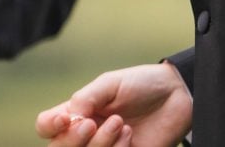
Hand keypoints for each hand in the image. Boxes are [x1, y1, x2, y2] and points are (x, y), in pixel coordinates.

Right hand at [35, 63, 191, 146]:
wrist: (177, 95)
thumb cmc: (141, 84)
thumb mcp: (109, 83)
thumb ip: (85, 98)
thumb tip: (69, 118)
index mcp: (77, 112)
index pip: (47, 126)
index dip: (49, 126)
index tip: (64, 118)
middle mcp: (87, 133)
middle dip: (73, 140)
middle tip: (93, 123)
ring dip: (100, 143)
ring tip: (121, 124)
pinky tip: (130, 135)